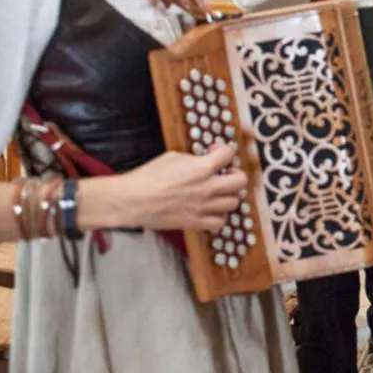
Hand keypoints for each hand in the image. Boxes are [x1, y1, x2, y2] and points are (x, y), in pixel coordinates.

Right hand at [115, 144, 246, 232]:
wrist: (132, 200)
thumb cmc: (148, 177)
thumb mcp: (172, 157)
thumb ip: (193, 159)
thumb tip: (203, 160)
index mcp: (201, 168)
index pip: (229, 154)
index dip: (223, 150)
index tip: (215, 152)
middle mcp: (207, 188)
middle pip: (240, 181)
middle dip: (235, 174)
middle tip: (225, 173)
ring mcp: (203, 207)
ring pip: (233, 202)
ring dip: (228, 195)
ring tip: (217, 192)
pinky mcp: (195, 222)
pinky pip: (219, 222)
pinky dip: (218, 216)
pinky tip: (210, 210)